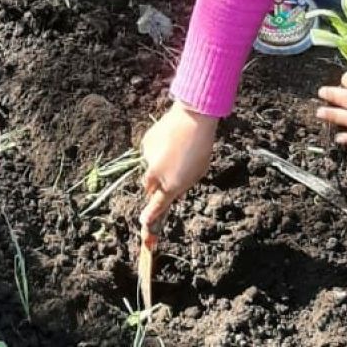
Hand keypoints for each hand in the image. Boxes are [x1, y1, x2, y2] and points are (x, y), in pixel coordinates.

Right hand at [139, 104, 216, 245]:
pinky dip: (156, 151)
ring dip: (157, 165)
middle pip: (149, 187)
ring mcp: (148, 159)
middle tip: (171, 174)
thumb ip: (181, 186)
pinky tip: (170, 141)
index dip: (150, 219)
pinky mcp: (145, 144)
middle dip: (156, 185)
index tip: (144, 228)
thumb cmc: (201, 148)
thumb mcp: (198, 172)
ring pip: (149, 168)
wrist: (193, 119)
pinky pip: (148, 153)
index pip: (157, 206)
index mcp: (172, 185)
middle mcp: (156, 175)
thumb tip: (171, 191)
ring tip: (176, 150)